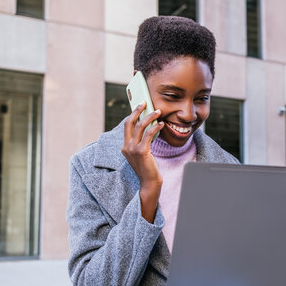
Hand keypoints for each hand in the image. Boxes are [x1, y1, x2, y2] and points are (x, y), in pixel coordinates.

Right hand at [121, 102, 164, 221]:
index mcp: (124, 147)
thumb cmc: (148, 168)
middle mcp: (126, 146)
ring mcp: (132, 149)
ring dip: (150, 117)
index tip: (140, 106)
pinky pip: (149, 134)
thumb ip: (141, 142)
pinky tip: (161, 124)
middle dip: (137, 110)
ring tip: (159, 112)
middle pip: (129, 122)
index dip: (133, 114)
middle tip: (145, 102)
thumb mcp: (142, 153)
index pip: (127, 126)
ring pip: (140, 126)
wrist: (149, 183)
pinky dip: (155, 127)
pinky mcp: (141, 151)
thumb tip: (149, 127)